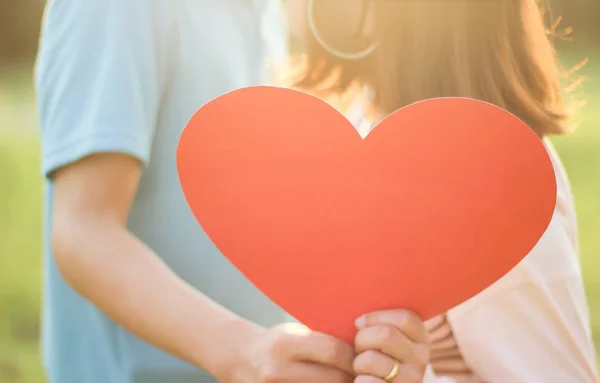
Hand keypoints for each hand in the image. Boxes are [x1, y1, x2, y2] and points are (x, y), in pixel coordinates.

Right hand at [224, 322, 355, 382]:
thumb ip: (322, 341)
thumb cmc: (275, 343)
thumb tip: (364, 350)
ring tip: (348, 381)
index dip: (354, 356)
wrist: (240, 359)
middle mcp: (278, 370)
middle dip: (353, 378)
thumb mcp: (294, 333)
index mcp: (285, 343)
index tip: (364, 357)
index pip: (333, 351)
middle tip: (365, 375)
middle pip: (333, 379)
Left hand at [353, 310, 429, 382]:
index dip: (376, 317)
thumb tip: (358, 321)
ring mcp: (411, 378)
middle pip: (385, 334)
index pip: (405, 318)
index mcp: (420, 338)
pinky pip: (366, 381)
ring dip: (357, 363)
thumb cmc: (377, 359)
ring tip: (362, 368)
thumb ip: (379, 325)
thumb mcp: (386, 340)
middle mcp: (420, 358)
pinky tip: (365, 381)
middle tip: (359, 348)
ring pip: (370, 359)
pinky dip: (359, 380)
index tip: (360, 323)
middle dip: (362, 339)